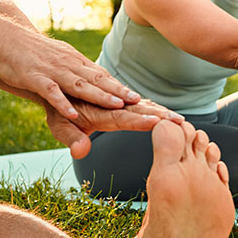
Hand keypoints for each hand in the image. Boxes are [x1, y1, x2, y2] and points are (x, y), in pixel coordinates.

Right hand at [0, 31, 141, 119]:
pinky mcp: (34, 77)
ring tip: (118, 105)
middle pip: (97, 80)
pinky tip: (72, 115)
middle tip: (139, 101)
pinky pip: (50, 91)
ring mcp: (52, 71)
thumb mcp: (58, 59)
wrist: (4, 36)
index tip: (139, 97)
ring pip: (79, 84)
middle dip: (119, 91)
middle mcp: (68, 65)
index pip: (102, 76)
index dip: (120, 87)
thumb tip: (93, 82)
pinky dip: (62, 103)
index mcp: (74, 62)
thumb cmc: (32, 52)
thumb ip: (75, 72)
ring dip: (99, 95)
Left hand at [45, 97, 183, 158]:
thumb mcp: (59, 126)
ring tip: (179, 119)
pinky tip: (166, 114)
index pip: (123, 117)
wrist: (56, 85)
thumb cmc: (58, 111)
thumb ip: (71, 139)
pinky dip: (153, 107)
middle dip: (159, 116)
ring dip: (160, 111)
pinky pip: (138, 102)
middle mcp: (110, 103)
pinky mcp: (118, 97)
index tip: (159, 122)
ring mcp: (116, 99)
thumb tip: (81, 152)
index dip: (141, 120)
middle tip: (180, 122)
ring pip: (142, 105)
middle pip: (138, 110)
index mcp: (99, 112)